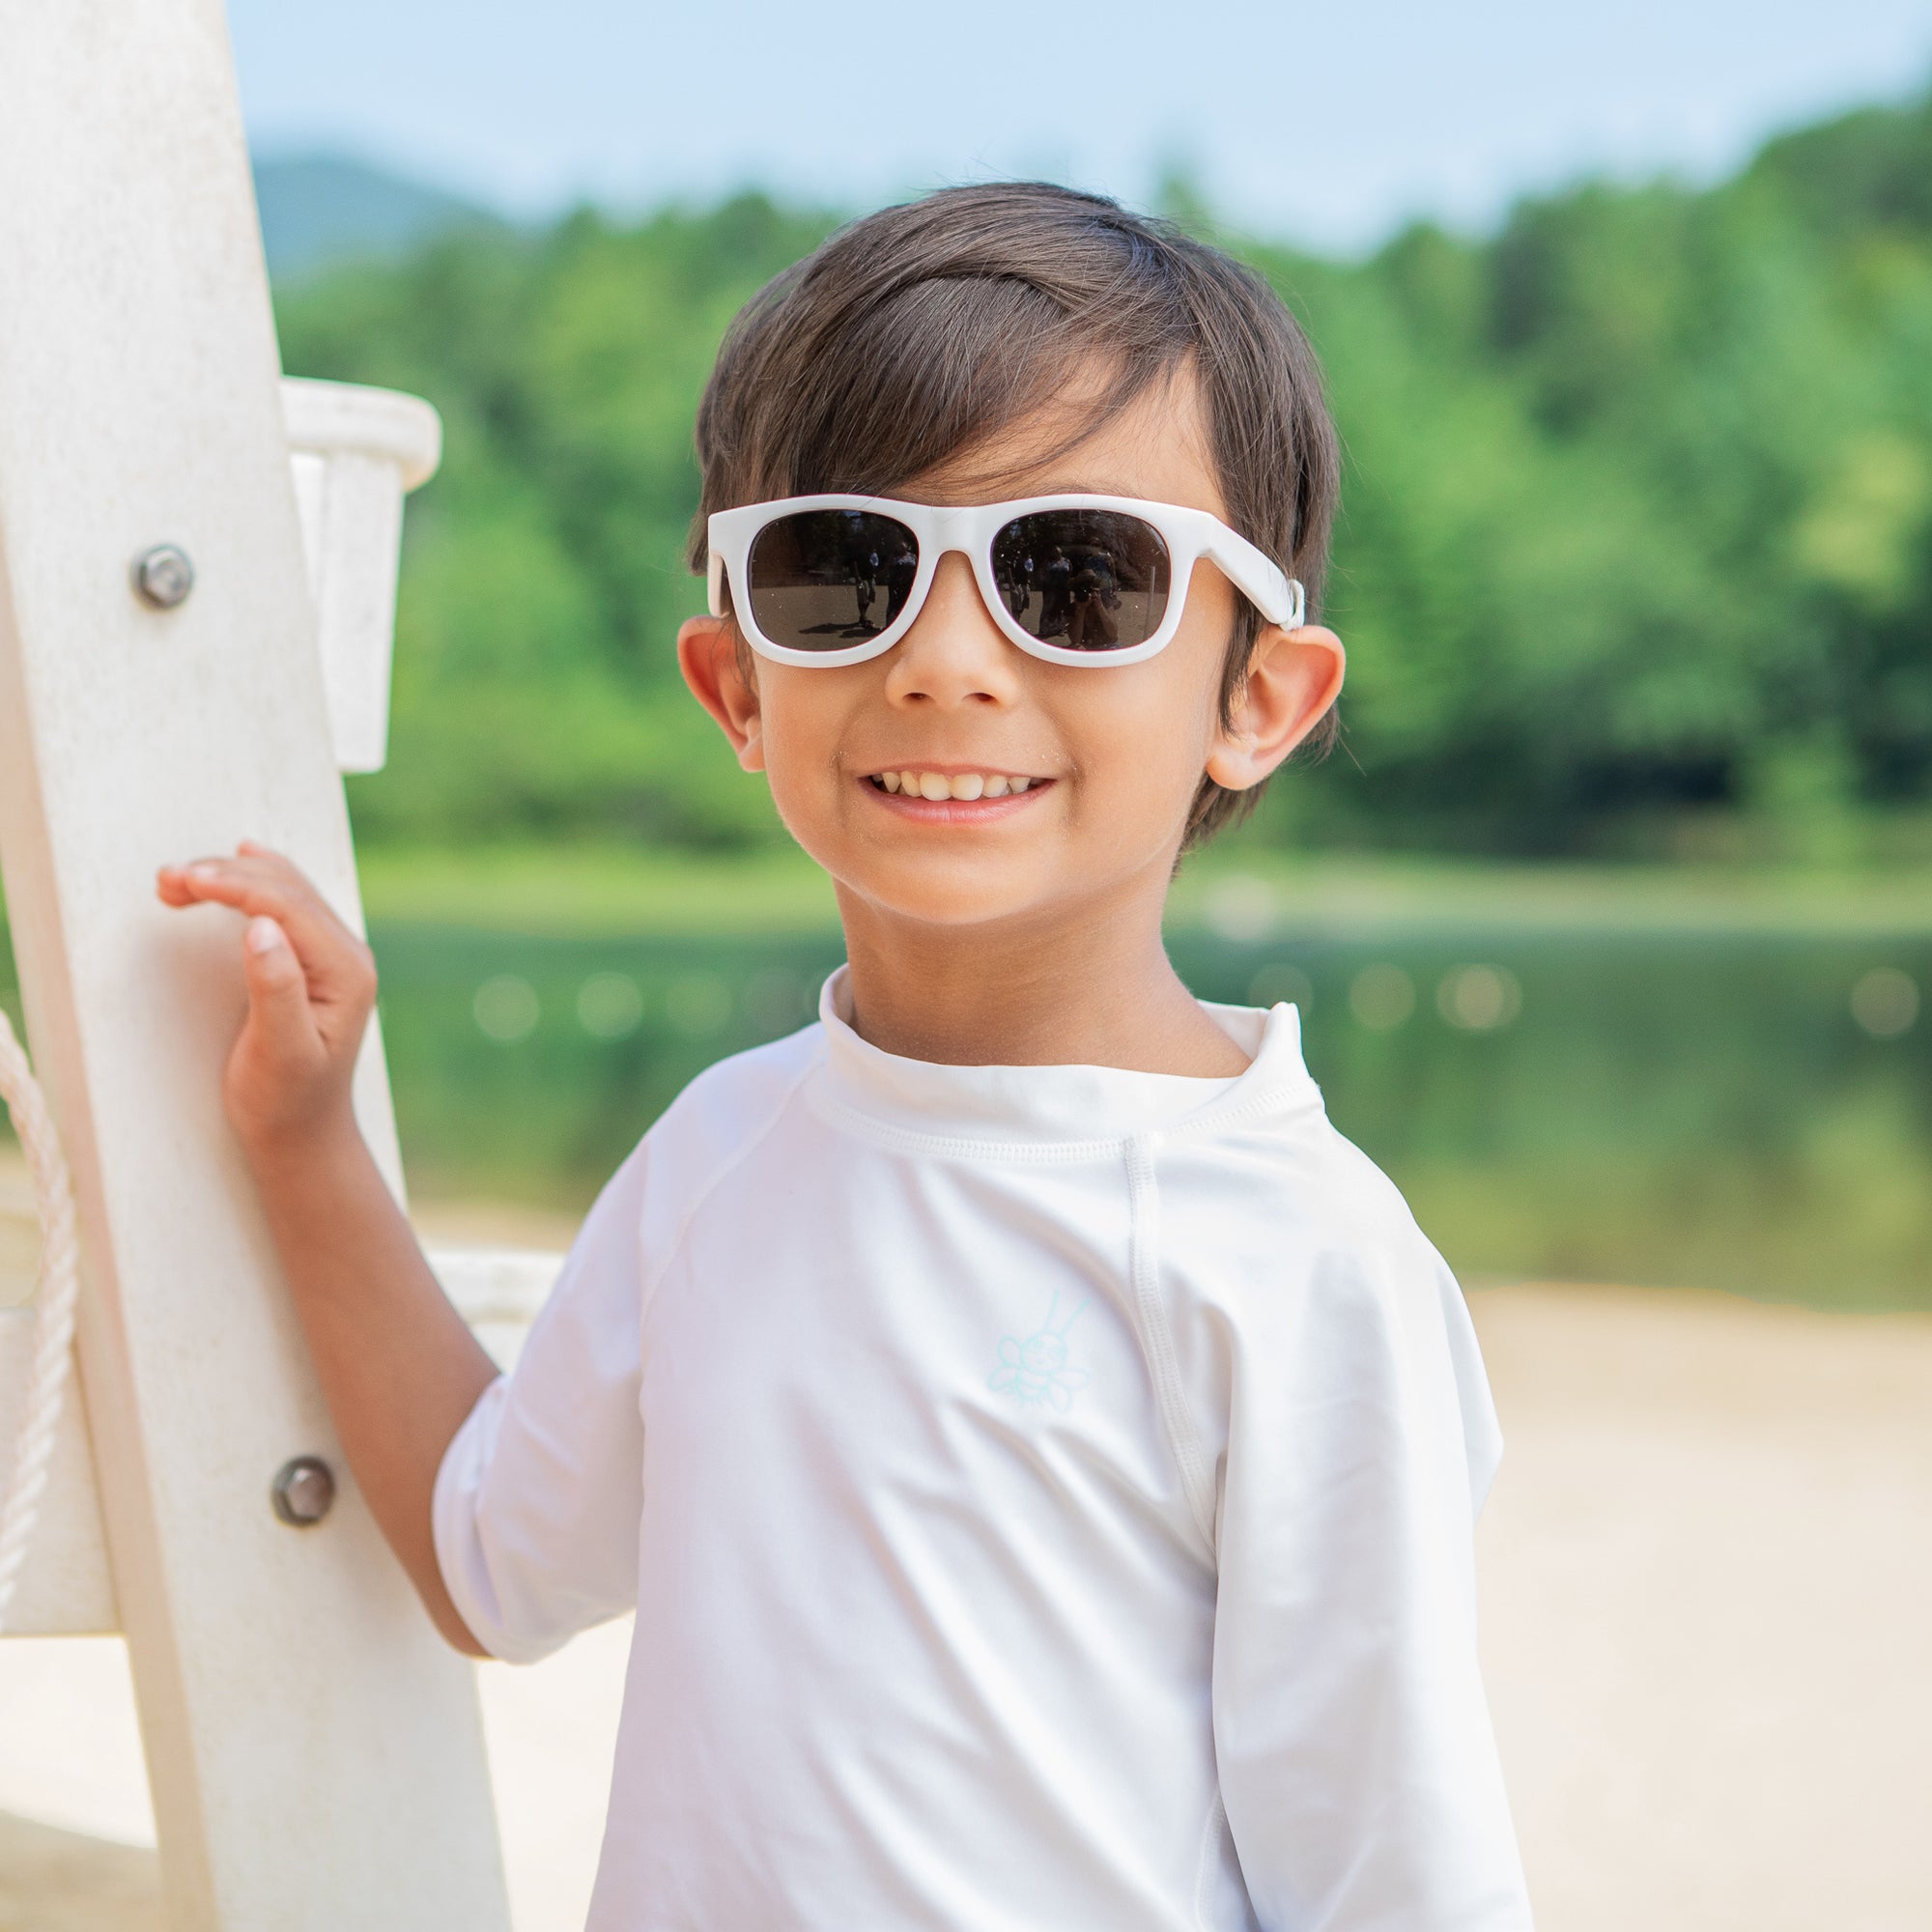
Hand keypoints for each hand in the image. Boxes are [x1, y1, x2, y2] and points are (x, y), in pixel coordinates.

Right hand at [156, 841, 377, 1158]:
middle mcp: (348, 955)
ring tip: (174, 880)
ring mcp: (333, 956)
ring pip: (284, 892)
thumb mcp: (279, 1051)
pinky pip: (285, 906)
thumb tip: (263, 926)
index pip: (289, 906)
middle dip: (225, 876)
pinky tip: (239, 863)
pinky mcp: (313, 963)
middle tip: (165, 880)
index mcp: (347, 972)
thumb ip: (275, 989)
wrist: (302, 1134)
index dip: (235, 884)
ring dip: (231, 876)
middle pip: (286, 891)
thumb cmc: (286, 1101)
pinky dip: (250, 885)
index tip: (183, 880)